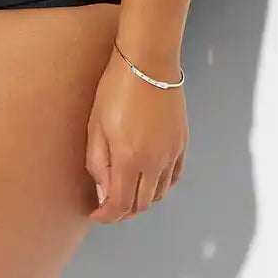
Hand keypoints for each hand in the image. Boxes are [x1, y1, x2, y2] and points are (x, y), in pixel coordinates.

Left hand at [85, 44, 186, 223]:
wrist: (148, 62)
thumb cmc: (116, 88)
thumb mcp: (96, 124)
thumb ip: (97, 162)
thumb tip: (101, 191)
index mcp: (130, 159)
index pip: (120, 204)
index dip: (106, 215)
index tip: (95, 214)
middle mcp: (155, 162)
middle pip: (140, 204)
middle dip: (122, 212)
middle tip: (107, 207)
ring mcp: (171, 154)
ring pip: (158, 194)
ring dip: (141, 200)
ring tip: (125, 193)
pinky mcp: (181, 144)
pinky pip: (173, 178)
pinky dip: (161, 187)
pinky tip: (149, 182)